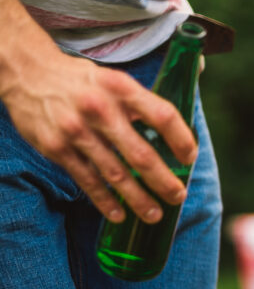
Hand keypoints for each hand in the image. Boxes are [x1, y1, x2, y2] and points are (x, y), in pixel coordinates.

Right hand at [2, 48, 197, 222]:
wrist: (27, 73)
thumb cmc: (82, 81)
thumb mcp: (114, 79)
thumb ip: (144, 100)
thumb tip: (186, 108)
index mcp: (121, 88)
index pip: (162, 116)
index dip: (181, 139)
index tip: (190, 157)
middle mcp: (100, 110)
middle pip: (141, 154)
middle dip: (163, 181)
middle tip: (178, 196)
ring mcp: (76, 131)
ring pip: (115, 174)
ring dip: (138, 199)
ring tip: (155, 215)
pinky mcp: (56, 148)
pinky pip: (87, 180)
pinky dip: (104, 200)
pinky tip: (119, 214)